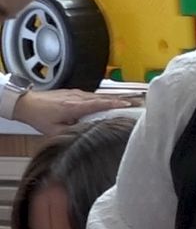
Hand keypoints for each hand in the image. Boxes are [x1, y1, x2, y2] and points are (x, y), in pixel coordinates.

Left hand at [13, 89, 134, 135]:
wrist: (26, 103)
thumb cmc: (39, 116)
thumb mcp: (55, 131)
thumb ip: (73, 133)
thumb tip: (88, 135)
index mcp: (75, 106)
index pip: (100, 103)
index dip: (116, 104)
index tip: (130, 105)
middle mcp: (77, 97)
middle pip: (104, 98)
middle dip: (121, 100)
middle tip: (137, 103)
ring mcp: (75, 93)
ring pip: (99, 96)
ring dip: (113, 99)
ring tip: (128, 102)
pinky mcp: (73, 93)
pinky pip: (92, 96)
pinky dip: (103, 99)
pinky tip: (108, 102)